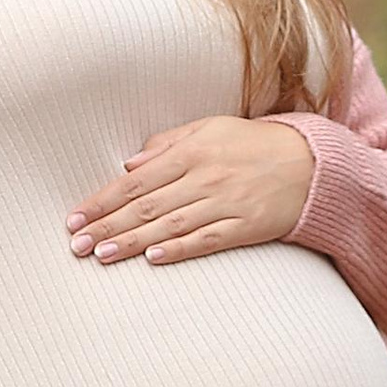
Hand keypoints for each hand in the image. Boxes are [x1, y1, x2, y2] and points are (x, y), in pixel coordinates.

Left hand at [68, 114, 311, 266]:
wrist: (311, 163)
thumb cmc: (253, 144)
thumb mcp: (210, 129)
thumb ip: (168, 144)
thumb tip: (128, 165)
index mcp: (191, 152)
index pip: (134, 181)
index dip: (101, 201)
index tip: (74, 218)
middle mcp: (204, 176)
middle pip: (145, 206)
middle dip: (106, 226)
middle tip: (76, 245)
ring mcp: (225, 202)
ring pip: (169, 225)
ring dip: (132, 242)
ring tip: (101, 256)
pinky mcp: (246, 225)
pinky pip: (207, 239)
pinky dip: (180, 249)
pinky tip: (153, 258)